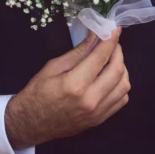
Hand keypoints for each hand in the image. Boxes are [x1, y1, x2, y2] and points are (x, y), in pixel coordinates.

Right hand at [5, 31, 129, 148]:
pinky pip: (121, 99)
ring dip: (122, 68)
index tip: (115, 29)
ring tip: (111, 60)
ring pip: (124, 86)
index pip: (101, 57)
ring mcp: (97, 113)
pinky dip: (120, 85)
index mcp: (76, 85)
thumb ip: (78, 52)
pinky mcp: (100, 120)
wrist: (31, 124)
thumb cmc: (38, 92)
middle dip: (118, 52)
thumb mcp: (53, 66)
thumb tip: (95, 35)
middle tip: (112, 43)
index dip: (111, 40)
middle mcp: (90, 100)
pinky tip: (110, 78)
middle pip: (117, 71)